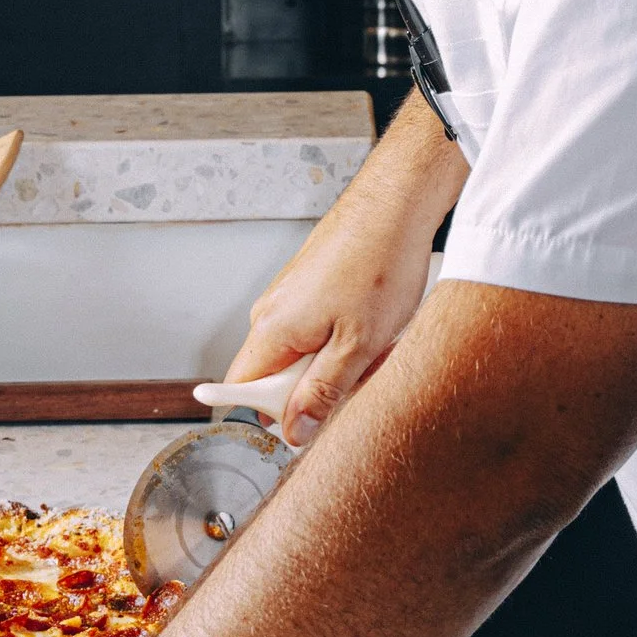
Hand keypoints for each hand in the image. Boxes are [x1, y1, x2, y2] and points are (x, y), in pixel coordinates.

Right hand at [224, 93, 467, 446]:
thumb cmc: (378, 264)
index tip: (303, 425)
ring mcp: (290, 298)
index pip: (241, 390)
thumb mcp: (357, 346)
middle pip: (278, 377)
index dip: (270, 416)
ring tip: (376, 342)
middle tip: (359, 374)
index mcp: (271, 330)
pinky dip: (348, 337)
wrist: (395, 206)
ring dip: (341, 361)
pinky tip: (377, 324)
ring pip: (306, 355)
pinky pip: (320, 331)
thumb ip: (322, 393)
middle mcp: (270, 313)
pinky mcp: (310, 287)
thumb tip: (293, 431)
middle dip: (320, 387)